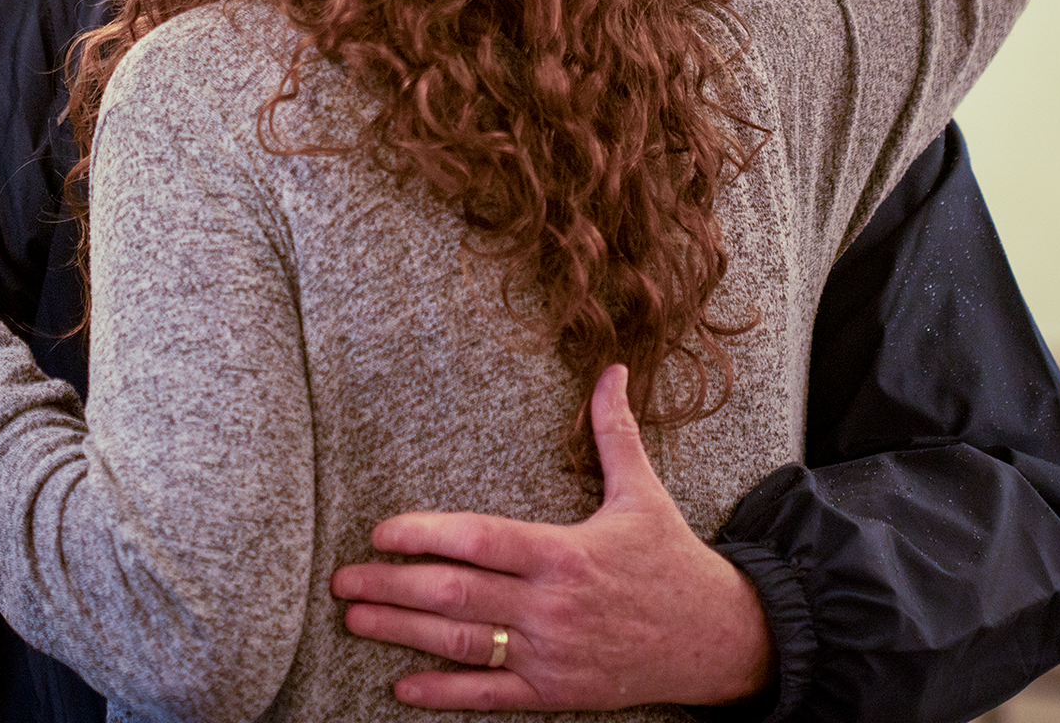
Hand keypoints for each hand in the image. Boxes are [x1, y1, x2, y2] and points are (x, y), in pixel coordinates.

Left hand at [331, 365, 775, 711]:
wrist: (717, 640)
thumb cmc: (671, 559)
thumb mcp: (642, 492)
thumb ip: (615, 431)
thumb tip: (610, 369)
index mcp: (565, 554)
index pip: (480, 540)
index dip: (426, 535)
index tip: (380, 531)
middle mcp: (552, 608)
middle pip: (456, 596)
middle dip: (392, 587)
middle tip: (342, 580)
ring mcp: (551, 656)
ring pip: (463, 645)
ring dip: (402, 633)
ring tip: (355, 619)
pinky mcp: (556, 695)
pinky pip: (490, 697)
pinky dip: (444, 692)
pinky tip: (402, 685)